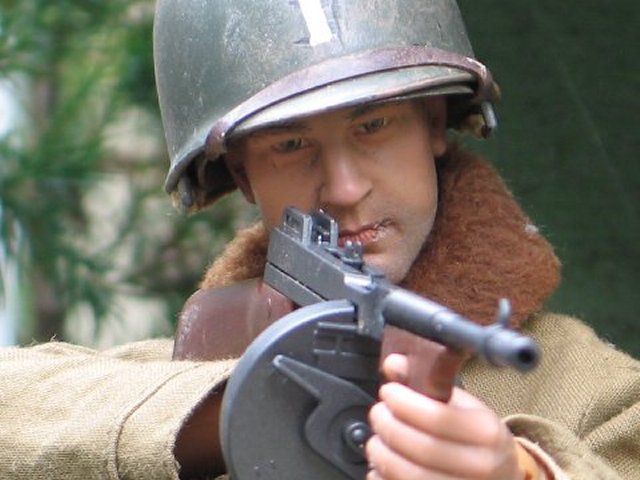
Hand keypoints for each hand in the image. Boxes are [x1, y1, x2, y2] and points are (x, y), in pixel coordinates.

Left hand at [365, 354, 523, 479]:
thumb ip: (428, 382)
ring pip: (409, 475)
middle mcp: (481, 466)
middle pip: (421, 448)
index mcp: (487, 432)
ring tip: (378, 439)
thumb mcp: (463, 406)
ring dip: (382, 454)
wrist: (502, 477)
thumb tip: (393, 364)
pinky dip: (383, 477)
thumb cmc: (477, 438)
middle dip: (389, 427)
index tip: (388, 391)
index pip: (437, 417)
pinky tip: (381, 465)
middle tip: (378, 413)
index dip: (404, 403)